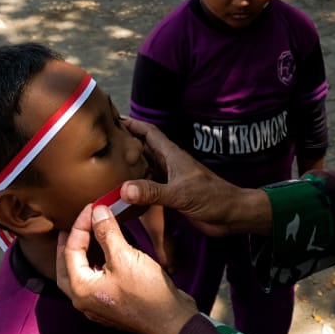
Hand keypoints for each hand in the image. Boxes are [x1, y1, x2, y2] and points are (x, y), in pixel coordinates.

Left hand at [57, 203, 198, 333]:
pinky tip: (103, 258)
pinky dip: (94, 267)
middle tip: (73, 227)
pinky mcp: (112, 305)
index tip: (91, 208)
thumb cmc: (148, 293)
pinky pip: (94, 283)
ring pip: (80, 276)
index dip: (80, 225)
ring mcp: (97, 305)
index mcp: (81, 288)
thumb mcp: (125, 256)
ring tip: (86, 239)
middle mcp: (84, 300)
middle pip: (66, 267)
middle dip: (68, 245)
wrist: (172, 322)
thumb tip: (97, 212)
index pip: (71, 250)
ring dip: (81, 257)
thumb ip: (107, 232)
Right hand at [119, 119, 271, 235]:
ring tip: (108, 166)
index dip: (132, 123)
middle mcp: (169, 164)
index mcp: (172, 155)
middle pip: (144, 148)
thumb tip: (124, 189)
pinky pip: (149, 186)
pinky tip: (124, 192)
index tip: (112, 118)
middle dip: (126, 143)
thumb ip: (153, 191)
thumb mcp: (180, 193)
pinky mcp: (172, 194)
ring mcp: (170, 179)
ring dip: (130, 166)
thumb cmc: (212, 198)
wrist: (232, 215)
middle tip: (103, 143)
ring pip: (145, 168)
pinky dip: (136, 187)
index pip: (149, 132)